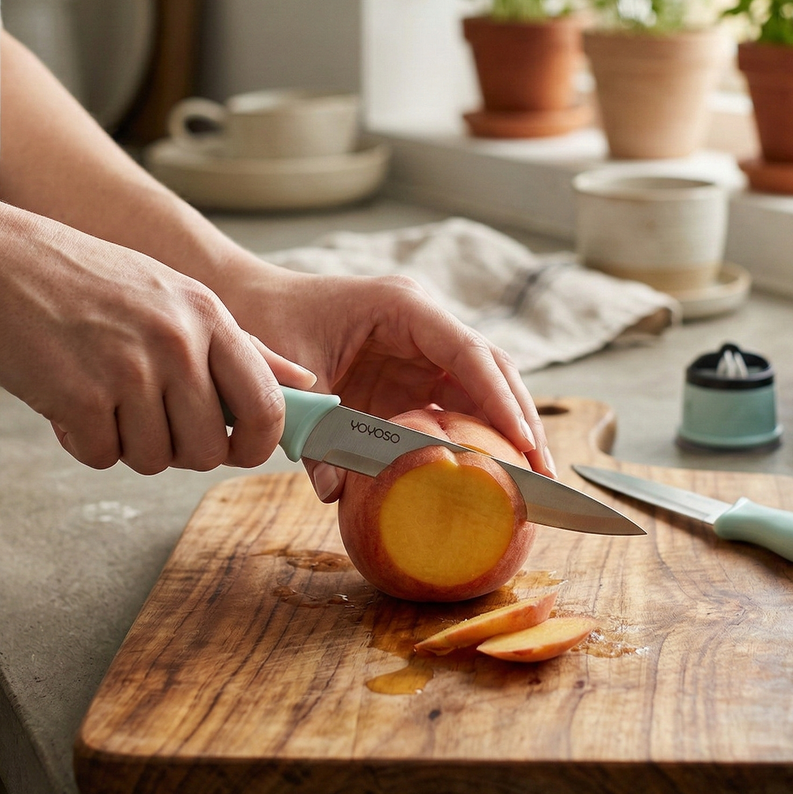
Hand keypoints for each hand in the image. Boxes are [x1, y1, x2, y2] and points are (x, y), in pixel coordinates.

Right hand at [0, 207, 313, 473]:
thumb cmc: (84, 279)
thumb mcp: (173, 295)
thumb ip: (241, 346)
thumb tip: (303, 382)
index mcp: (209, 316)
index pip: (266, 407)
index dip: (256, 445)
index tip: (235, 449)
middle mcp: (178, 343)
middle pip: (208, 450)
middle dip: (178, 449)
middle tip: (145, 415)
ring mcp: (129, 370)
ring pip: (153, 459)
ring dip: (126, 442)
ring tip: (102, 394)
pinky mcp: (80, 398)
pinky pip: (102, 457)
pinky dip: (84, 441)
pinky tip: (67, 399)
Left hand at [224, 267, 555, 501]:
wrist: (249, 301)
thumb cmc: (269, 322)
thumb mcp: (291, 377)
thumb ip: (313, 435)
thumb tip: (337, 493)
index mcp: (402, 307)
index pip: (468, 352)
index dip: (500, 399)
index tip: (524, 443)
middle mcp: (422, 322)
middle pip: (491, 368)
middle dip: (520, 418)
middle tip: (544, 473)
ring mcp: (420, 347)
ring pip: (481, 385)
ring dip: (506, 428)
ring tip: (531, 479)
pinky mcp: (410, 371)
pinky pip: (451, 402)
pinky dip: (471, 434)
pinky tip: (488, 471)